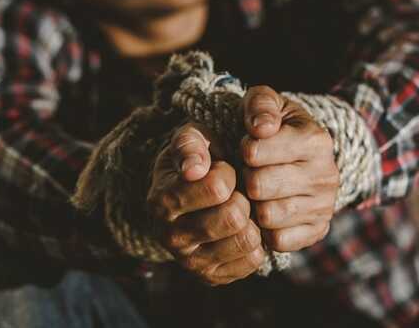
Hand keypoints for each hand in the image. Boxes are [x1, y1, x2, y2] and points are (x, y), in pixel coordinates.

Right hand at [148, 123, 264, 284]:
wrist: (189, 195)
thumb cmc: (197, 162)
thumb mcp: (191, 140)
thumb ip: (190, 145)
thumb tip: (194, 169)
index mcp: (162, 200)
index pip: (218, 187)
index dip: (229, 173)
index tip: (223, 171)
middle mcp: (170, 237)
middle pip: (234, 217)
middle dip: (243, 198)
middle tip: (236, 192)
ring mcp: (190, 262)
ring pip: (245, 240)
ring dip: (252, 221)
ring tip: (240, 209)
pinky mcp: (211, 277)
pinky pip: (253, 260)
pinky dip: (256, 242)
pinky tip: (242, 229)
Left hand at [240, 86, 339, 251]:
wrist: (301, 153)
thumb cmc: (275, 126)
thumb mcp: (266, 102)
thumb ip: (260, 104)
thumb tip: (261, 129)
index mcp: (315, 140)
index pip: (254, 153)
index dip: (243, 149)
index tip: (249, 146)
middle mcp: (327, 175)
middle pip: (258, 186)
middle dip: (246, 177)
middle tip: (251, 170)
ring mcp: (325, 206)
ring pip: (267, 216)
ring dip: (254, 204)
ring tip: (258, 190)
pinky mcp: (318, 231)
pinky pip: (278, 241)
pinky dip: (266, 230)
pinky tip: (267, 210)